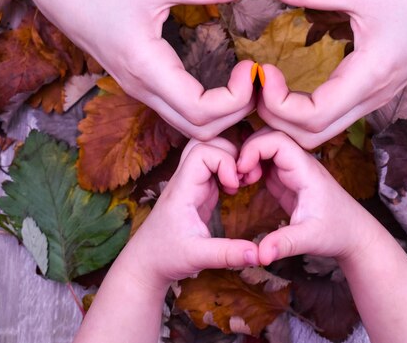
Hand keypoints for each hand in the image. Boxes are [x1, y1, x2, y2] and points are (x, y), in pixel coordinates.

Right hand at [10, 0, 259, 139]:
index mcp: (147, 69)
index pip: (201, 112)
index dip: (236, 99)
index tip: (251, 68)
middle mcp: (143, 91)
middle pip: (200, 131)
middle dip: (238, 112)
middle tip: (256, 77)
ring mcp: (141, 93)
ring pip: (190, 128)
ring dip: (225, 114)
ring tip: (245, 81)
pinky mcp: (142, 87)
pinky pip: (181, 114)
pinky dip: (210, 109)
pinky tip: (225, 84)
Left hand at [121, 138, 258, 289]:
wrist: (145, 263)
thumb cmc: (165, 257)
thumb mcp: (198, 258)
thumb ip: (228, 254)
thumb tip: (260, 255)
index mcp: (182, 189)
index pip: (202, 152)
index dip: (224, 161)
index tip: (235, 186)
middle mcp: (185, 180)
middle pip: (206, 143)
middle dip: (231, 153)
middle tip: (243, 177)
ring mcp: (191, 183)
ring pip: (210, 151)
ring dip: (229, 159)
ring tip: (241, 181)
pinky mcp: (197, 190)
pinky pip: (213, 166)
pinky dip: (228, 170)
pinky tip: (234, 189)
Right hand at [237, 128, 374, 264]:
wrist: (354, 234)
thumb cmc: (336, 232)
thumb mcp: (309, 240)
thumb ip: (283, 244)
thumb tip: (259, 256)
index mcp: (306, 170)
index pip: (277, 140)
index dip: (254, 148)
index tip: (240, 170)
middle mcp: (300, 164)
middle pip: (269, 136)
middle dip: (247, 149)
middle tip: (236, 175)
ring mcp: (293, 169)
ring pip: (266, 146)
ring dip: (248, 157)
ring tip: (240, 180)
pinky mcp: (287, 178)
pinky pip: (266, 160)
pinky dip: (251, 165)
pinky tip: (245, 183)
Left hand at [256, 0, 406, 148]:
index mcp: (368, 80)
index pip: (312, 117)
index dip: (277, 103)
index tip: (262, 70)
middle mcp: (368, 100)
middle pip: (311, 137)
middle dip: (275, 119)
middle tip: (256, 84)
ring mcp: (370, 102)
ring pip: (320, 134)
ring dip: (287, 120)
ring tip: (267, 86)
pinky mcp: (370, 96)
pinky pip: (330, 120)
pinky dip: (301, 114)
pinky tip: (287, 89)